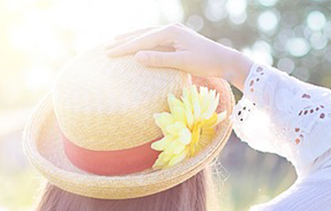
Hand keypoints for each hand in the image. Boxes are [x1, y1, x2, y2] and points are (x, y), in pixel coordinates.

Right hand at [104, 24, 253, 90]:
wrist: (225, 60)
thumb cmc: (206, 63)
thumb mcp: (182, 63)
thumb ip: (160, 59)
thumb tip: (137, 56)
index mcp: (170, 32)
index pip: (142, 40)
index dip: (125, 48)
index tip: (109, 54)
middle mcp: (171, 28)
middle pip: (142, 34)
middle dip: (124, 41)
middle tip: (106, 48)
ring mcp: (175, 32)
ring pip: (147, 34)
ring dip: (132, 39)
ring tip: (116, 43)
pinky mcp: (178, 38)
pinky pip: (155, 38)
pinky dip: (143, 41)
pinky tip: (137, 45)